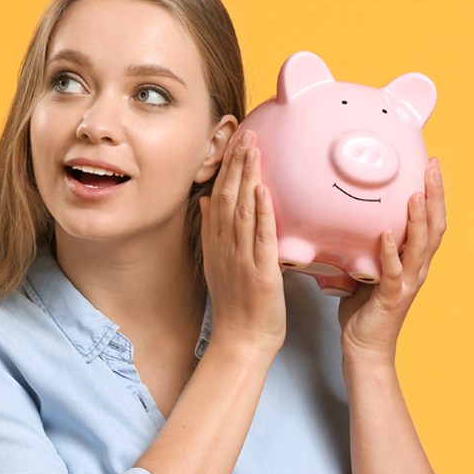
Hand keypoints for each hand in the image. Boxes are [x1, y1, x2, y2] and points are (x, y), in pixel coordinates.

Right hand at [197, 151, 290, 357]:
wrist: (241, 339)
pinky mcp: (260, 270)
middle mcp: (225, 245)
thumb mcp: (219, 263)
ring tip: (253, 150)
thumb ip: (214, 231)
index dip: (226, 167)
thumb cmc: (237, 305)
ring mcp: (241, 257)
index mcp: (217, 242)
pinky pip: (261, 236)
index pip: (219, 196)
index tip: (234, 141)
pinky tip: (265, 191)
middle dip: (236, 164)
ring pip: (243, 210)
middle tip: (244, 134)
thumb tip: (207, 200)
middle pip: (228, 196)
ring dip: (248, 178)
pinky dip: (263, 213)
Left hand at [335, 164, 444, 360]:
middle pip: (434, 226)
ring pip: (420, 246)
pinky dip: (391, 252)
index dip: (432, 193)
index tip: (429, 164)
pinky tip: (386, 235)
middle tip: (432, 166)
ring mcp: (407, 282)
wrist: (363, 346)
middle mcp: (416, 268)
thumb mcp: (365, 268)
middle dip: (434, 195)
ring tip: (416, 193)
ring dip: (419, 218)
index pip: (428, 220)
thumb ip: (365, 245)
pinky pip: (393, 271)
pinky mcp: (391, 297)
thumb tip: (346, 218)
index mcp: (411, 259)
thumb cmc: (362, 309)